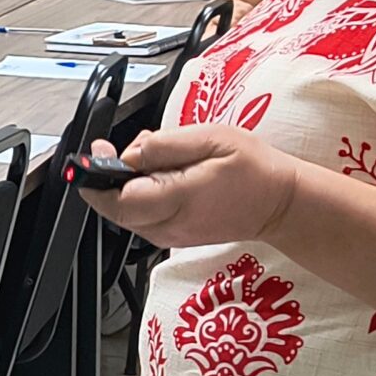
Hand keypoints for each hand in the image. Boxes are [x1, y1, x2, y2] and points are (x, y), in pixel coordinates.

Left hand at [77, 126, 302, 251]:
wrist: (281, 204)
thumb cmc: (254, 169)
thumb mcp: (212, 138)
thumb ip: (165, 145)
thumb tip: (129, 153)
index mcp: (179, 199)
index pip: (119, 201)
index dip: (98, 179)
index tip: (94, 157)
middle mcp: (171, 224)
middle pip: (116, 210)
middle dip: (108, 180)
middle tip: (119, 153)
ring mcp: (171, 236)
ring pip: (126, 215)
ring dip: (126, 188)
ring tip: (155, 163)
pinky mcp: (174, 237)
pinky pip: (142, 218)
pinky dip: (141, 197)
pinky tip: (163, 178)